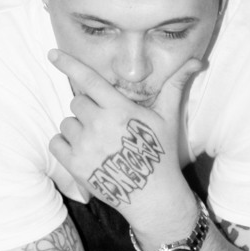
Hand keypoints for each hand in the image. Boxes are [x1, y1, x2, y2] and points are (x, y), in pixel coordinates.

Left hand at [49, 50, 201, 227]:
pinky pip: (56, 143)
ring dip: (78, 130)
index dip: (69, 64)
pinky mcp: (75, 166)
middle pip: (77, 102)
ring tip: (98, 144)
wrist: (153, 196)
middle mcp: (99, 125)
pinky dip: (65, 145)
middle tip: (106, 127)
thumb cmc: (161, 155)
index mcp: (120, 110)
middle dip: (88, 110)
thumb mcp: (168, 120)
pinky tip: (84, 154)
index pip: (89, 80)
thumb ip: (174, 87)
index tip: (53, 54)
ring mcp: (85, 146)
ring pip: (67, 123)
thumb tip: (197, 61)